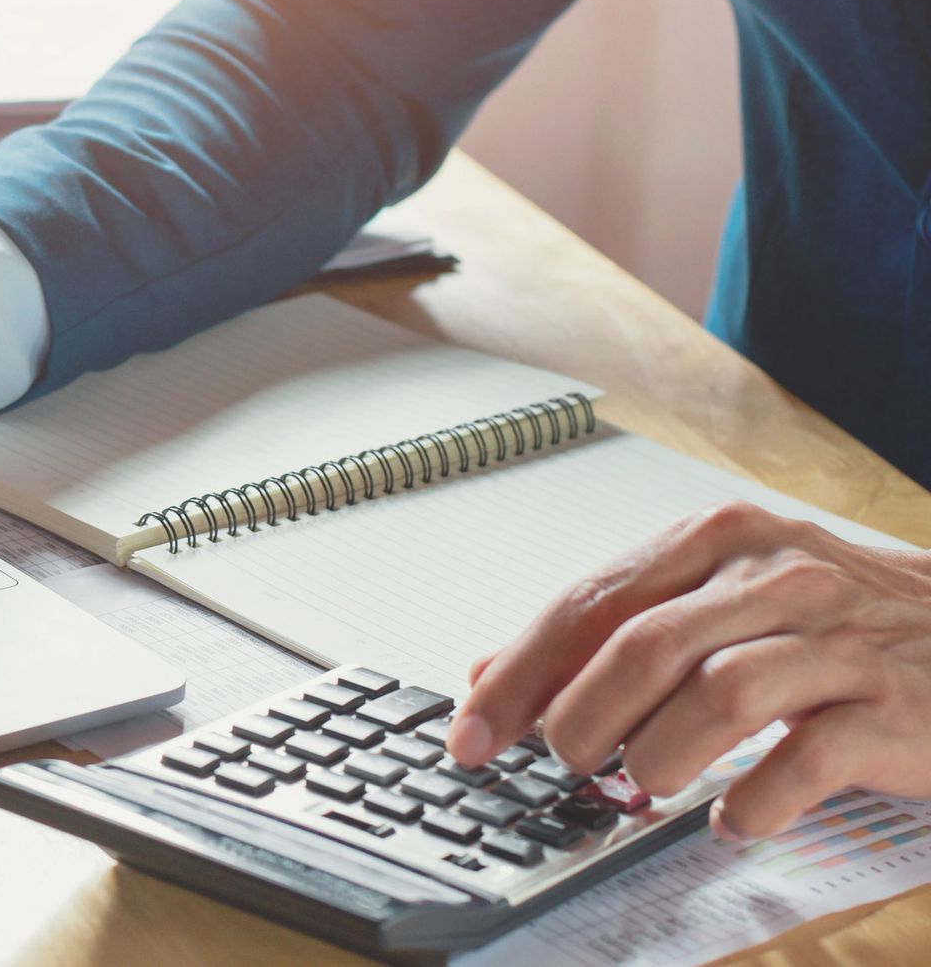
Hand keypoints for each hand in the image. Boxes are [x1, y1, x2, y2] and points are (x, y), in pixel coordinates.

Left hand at [447, 500, 930, 839]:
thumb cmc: (837, 621)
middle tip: (567, 764)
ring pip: (718, 696)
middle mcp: (774, 576)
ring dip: (660, 756)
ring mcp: (837, 640)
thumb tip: (490, 674)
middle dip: (581, 719)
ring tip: (647, 785)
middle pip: (642, 647)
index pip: (589, 604)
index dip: (517, 675)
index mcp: (718, 541)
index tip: (471, 731)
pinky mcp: (891, 707)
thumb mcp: (720, 597)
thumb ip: (609, 630)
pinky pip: (806, 759)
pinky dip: (755, 800)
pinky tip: (735, 818)